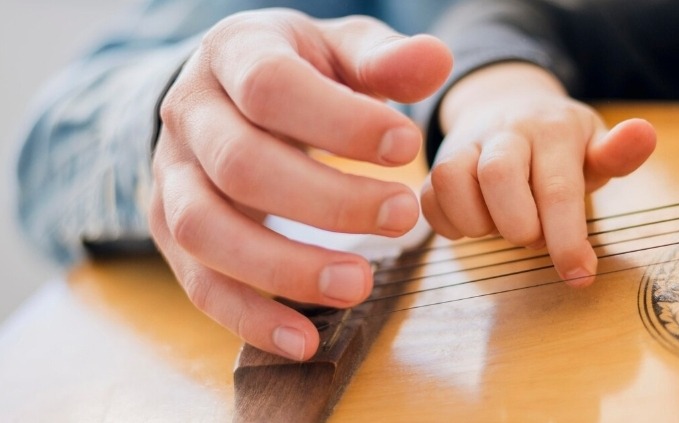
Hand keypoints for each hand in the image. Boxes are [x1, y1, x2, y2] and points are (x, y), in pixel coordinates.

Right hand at [150, 9, 451, 360]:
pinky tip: (306, 341)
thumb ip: (384, 57)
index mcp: (233, 54)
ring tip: (358, 286)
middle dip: (327, 201)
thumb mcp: (339, 48)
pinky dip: (251, 318)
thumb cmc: (297, 70)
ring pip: (206, 231)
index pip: (273, 87)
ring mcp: (172, 177)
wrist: (224, 92)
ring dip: (284, 268)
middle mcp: (190, 115)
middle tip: (403, 217)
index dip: (339, 121)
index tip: (407, 145)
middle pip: (241, 165)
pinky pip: (200, 283)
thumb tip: (437, 60)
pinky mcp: (172, 232)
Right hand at [421, 62, 654, 285]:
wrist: (510, 107)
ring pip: (452, 180)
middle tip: (533, 237)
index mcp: (553, 128)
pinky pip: (429, 195)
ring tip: (501, 227)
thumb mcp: (595, 146)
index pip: (558, 187)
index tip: (579, 276)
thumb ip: (618, 154)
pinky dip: (449, 222)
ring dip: (478, 222)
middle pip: (499, 176)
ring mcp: (467, 142)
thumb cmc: (561, 145)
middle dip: (518, 225)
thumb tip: (645, 133)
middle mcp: (506, 129)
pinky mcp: (439, 159)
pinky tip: (475, 225)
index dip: (566, 239)